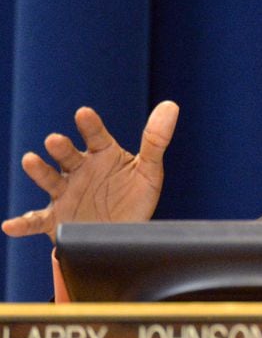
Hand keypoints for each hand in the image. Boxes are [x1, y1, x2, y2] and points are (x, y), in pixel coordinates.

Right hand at [1, 101, 179, 242]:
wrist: (125, 232)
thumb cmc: (136, 196)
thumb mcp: (149, 169)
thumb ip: (156, 139)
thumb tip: (171, 105)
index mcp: (103, 154)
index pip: (96, 135)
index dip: (90, 125)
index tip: (84, 113)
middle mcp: (80, 170)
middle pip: (68, 155)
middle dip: (61, 148)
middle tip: (55, 140)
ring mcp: (66, 193)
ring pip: (50, 180)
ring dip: (40, 171)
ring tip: (30, 160)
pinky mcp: (57, 219)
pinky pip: (36, 220)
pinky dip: (22, 223)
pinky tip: (9, 225)